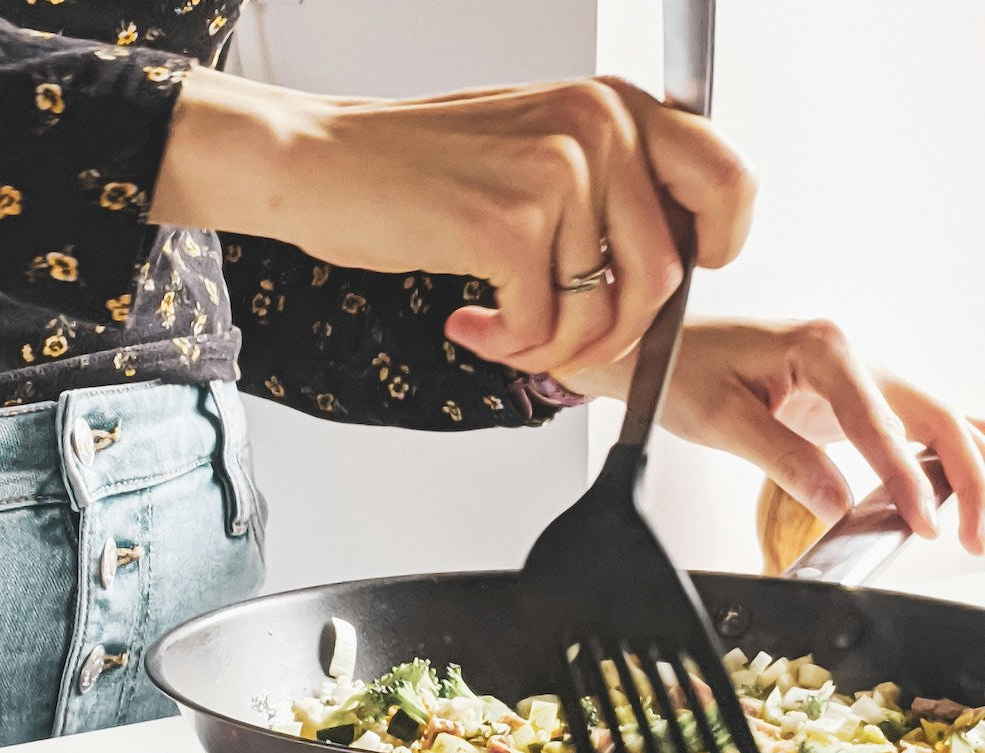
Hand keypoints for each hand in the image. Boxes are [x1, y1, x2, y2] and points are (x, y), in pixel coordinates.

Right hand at [150, 69, 754, 371]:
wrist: (324, 162)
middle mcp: (597, 126)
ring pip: (605, 312)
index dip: (715, 249)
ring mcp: (556, 173)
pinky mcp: (507, 225)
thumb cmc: (417, 164)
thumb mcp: (532, 149)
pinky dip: (512, 346)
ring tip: (514, 335)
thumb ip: (605, 191)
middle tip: (572, 341)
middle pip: (668, 272)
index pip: (727, 180)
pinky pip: (544, 326)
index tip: (664, 282)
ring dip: (559, 348)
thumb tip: (660, 270)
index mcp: (611, 104)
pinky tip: (477, 322)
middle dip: (620, 332)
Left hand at [555, 317, 984, 554]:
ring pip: (936, 419)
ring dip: (967, 468)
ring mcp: (856, 373)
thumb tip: (839, 504)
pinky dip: (943, 453)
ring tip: (979, 526)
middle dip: (968, 478)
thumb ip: (785, 460)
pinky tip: (963, 486)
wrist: (652, 346)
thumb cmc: (677, 369)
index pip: (881, 423)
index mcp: (824, 348)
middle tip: (974, 538)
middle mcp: (851, 353)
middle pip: (935, 416)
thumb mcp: (723, 419)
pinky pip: (912, 423)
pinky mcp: (849, 395)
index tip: (921, 523)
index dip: (907, 480)